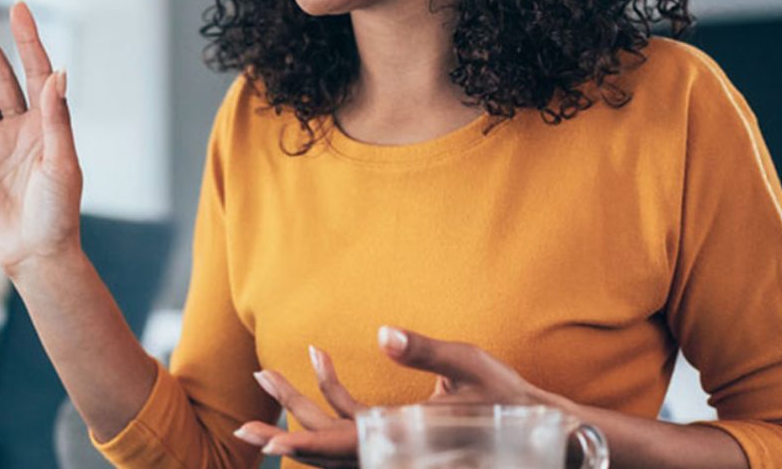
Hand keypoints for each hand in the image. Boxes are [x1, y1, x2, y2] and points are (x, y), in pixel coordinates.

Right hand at [0, 1, 82, 276]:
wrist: (36, 254)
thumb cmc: (59, 214)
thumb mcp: (62, 164)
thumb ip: (57, 119)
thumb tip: (58, 74)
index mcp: (47, 123)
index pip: (36, 71)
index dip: (27, 40)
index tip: (18, 8)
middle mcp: (20, 126)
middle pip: (0, 74)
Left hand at [232, 326, 572, 466]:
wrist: (540, 428)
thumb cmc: (507, 398)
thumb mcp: (469, 366)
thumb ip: (425, 350)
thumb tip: (383, 333)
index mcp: (404, 439)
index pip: (340, 445)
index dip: (300, 443)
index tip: (265, 438)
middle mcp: (392, 449)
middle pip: (325, 445)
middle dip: (283, 428)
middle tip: (241, 422)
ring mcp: (393, 444)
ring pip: (335, 433)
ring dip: (301, 404)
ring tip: (268, 372)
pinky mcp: (398, 433)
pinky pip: (354, 420)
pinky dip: (333, 393)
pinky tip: (321, 357)